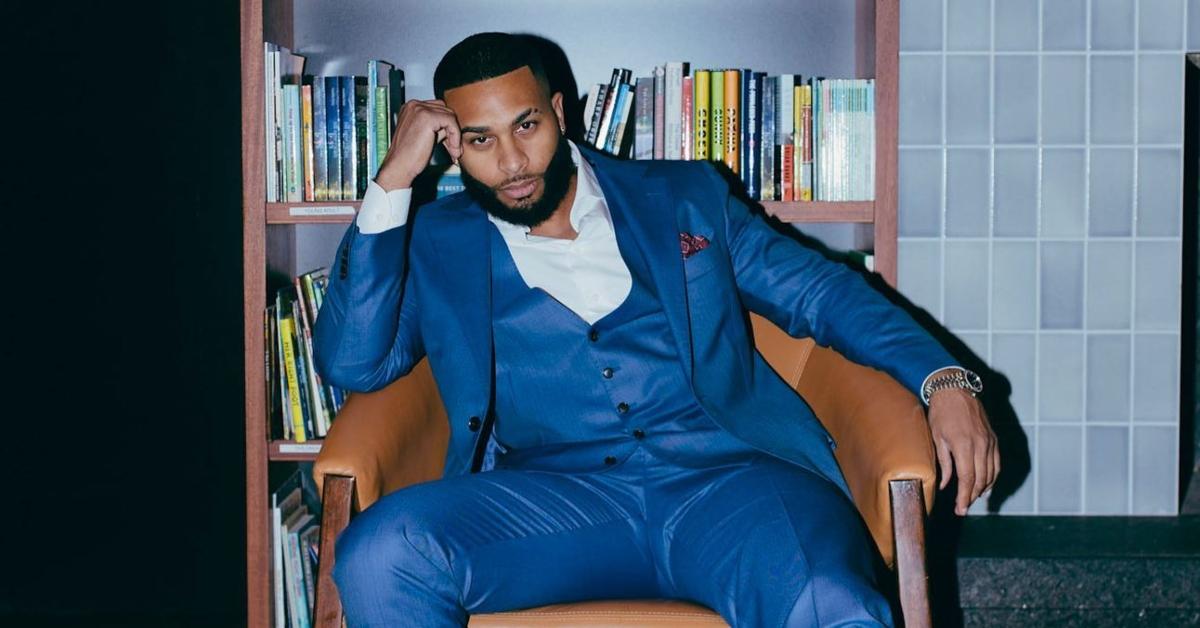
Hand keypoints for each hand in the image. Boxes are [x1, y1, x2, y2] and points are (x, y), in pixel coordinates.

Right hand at [374, 99, 463, 191]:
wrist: (399, 166)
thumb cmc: (409, 156)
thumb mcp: (424, 136)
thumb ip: (436, 129)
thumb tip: (452, 128)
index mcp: (411, 108)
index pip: (437, 109)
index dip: (446, 126)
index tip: (451, 143)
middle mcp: (414, 105)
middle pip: (444, 110)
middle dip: (452, 130)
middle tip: (454, 149)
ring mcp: (419, 109)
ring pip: (449, 116)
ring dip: (455, 135)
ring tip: (454, 151)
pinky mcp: (427, 117)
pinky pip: (451, 122)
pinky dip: (455, 136)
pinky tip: (452, 149)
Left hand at [927, 388, 998, 515]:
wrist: (955, 389)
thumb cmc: (941, 413)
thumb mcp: (937, 437)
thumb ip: (944, 463)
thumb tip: (945, 485)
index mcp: (964, 445)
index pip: (967, 479)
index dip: (964, 497)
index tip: (960, 509)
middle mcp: (980, 445)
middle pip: (980, 479)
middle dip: (972, 496)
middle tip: (963, 508)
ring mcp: (990, 442)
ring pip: (991, 473)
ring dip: (982, 489)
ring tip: (972, 499)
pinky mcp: (994, 439)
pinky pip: (996, 463)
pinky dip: (992, 476)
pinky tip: (985, 484)